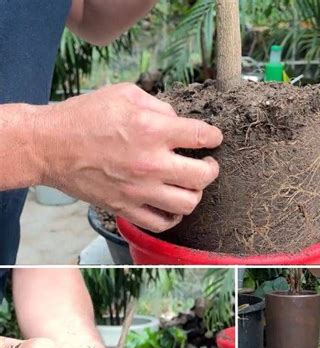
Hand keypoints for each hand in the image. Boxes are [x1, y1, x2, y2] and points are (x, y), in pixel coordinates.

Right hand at [36, 83, 222, 232]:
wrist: (49, 146)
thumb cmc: (84, 117)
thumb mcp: (124, 94)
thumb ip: (159, 106)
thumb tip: (179, 121)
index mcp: (152, 130)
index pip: (201, 136)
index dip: (214, 137)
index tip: (213, 138)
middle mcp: (151, 163)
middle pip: (203, 176)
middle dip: (212, 169)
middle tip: (208, 164)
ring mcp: (139, 190)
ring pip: (188, 204)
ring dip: (195, 194)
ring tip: (190, 186)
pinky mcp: (126, 208)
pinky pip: (161, 223)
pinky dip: (173, 217)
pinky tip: (172, 206)